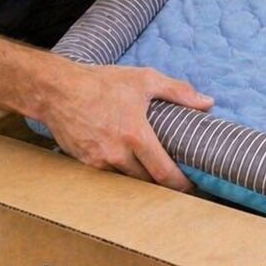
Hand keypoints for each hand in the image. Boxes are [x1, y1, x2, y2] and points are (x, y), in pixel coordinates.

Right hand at [40, 63, 212, 191]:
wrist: (57, 90)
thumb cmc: (102, 82)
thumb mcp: (144, 79)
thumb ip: (178, 92)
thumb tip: (207, 103)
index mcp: (136, 135)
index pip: (163, 173)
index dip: (181, 184)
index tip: (192, 186)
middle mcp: (117, 153)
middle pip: (146, 181)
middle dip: (162, 182)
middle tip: (175, 177)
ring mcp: (99, 161)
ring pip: (127, 180)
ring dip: (141, 177)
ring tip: (153, 170)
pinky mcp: (85, 163)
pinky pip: (109, 174)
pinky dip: (121, 170)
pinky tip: (127, 160)